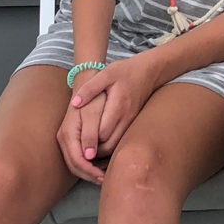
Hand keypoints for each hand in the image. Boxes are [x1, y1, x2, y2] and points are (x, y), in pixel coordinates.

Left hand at [56, 57, 158, 183]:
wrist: (149, 71)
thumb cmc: (125, 71)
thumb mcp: (106, 73)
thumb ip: (90, 88)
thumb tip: (75, 104)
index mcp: (118, 106)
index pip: (102, 133)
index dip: (89, 142)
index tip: (75, 145)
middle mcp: (126, 118)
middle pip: (109, 145)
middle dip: (93, 152)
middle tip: (77, 153)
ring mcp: (131, 122)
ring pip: (116, 147)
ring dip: (101, 152)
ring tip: (84, 152)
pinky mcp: (132, 123)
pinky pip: (120, 141)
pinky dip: (109, 146)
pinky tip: (97, 145)